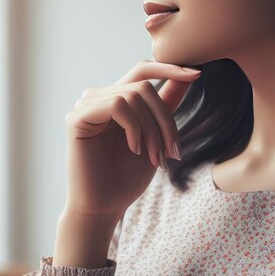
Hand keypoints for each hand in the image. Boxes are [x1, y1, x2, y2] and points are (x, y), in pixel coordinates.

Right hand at [63, 60, 200, 217]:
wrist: (105, 207)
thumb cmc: (128, 175)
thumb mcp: (156, 135)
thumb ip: (167, 103)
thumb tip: (189, 74)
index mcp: (115, 98)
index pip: (143, 69)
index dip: (169, 67)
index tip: (197, 74)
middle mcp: (98, 97)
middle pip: (144, 86)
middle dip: (166, 119)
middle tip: (174, 152)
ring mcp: (86, 105)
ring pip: (134, 95)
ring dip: (153, 129)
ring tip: (156, 158)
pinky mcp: (77, 118)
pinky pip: (117, 105)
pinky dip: (134, 128)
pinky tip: (135, 149)